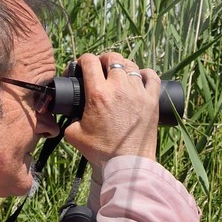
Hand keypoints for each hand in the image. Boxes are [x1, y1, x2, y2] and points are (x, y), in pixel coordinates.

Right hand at [62, 52, 160, 174]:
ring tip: (119, 74)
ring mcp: (138, 93)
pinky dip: (145, 73)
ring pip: (131, 65)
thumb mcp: (74, 134)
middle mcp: (118, 88)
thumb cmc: (102, 151)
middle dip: (104, 59)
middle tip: (102, 68)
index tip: (83, 67)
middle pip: (112, 58)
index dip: (83, 60)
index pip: (89, 62)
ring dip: (123, 66)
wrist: (128, 163)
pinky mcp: (152, 101)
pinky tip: (140, 77)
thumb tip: (70, 114)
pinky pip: (152, 77)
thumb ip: (69, 120)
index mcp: (97, 94)